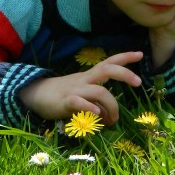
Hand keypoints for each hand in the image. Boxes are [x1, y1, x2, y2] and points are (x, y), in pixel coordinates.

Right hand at [19, 51, 142, 124]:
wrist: (34, 95)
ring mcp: (75, 90)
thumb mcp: (81, 95)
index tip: (140, 54)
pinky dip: (91, 108)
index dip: (124, 57)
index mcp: (89, 77)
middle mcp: (84, 80)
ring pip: (99, 92)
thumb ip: (96, 103)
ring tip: (112, 120)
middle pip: (107, 69)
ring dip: (112, 106)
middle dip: (125, 74)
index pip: (109, 62)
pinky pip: (80, 103)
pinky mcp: (65, 102)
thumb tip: (109, 116)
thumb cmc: (61, 95)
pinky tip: (97, 115)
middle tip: (138, 83)